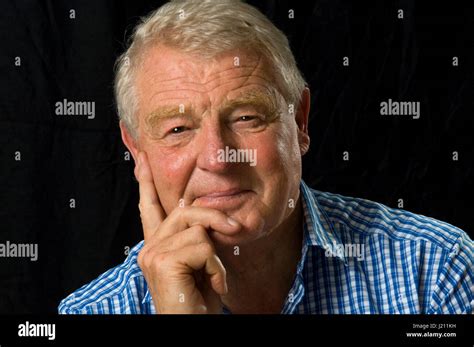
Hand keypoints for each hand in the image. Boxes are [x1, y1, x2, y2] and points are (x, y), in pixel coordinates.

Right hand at [135, 151, 240, 312]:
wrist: (192, 326)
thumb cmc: (199, 301)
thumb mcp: (203, 263)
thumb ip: (200, 238)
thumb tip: (215, 218)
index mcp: (157, 246)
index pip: (149, 208)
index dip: (146, 182)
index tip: (142, 158)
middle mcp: (149, 248)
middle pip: (185, 210)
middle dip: (214, 216)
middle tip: (233, 227)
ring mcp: (153, 254)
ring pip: (199, 229)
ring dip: (216, 257)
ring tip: (212, 279)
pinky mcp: (163, 262)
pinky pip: (204, 247)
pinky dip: (216, 268)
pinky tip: (211, 286)